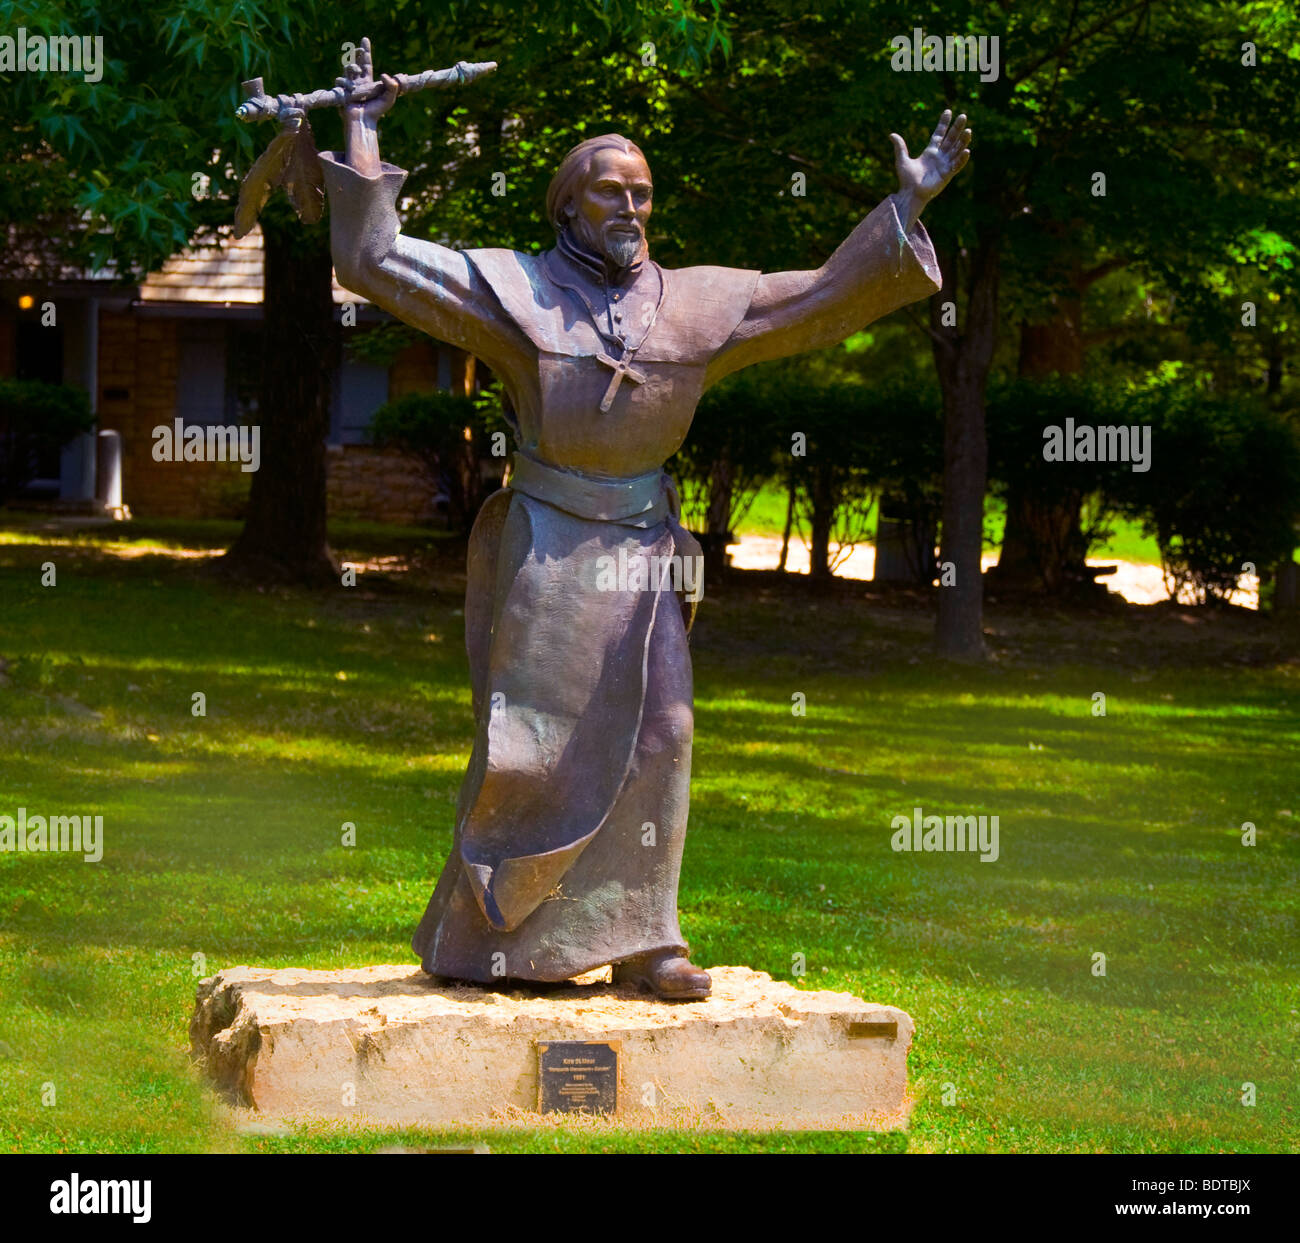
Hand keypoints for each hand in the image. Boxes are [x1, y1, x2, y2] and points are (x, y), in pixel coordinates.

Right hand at [338, 37, 398, 175]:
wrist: (363, 120)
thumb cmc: (377, 111)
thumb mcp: (389, 98)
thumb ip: (392, 86)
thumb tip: (384, 74)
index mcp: (369, 82)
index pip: (367, 63)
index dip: (366, 52)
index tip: (365, 39)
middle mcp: (358, 81)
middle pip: (357, 62)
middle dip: (357, 53)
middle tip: (358, 45)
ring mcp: (349, 85)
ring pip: (348, 68)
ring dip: (352, 67)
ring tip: (356, 71)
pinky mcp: (343, 89)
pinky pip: (341, 79)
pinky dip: (345, 80)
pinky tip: (348, 86)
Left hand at [889, 109, 971, 228]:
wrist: (910, 194)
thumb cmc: (906, 180)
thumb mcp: (902, 160)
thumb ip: (900, 147)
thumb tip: (892, 134)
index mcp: (930, 152)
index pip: (939, 134)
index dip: (944, 123)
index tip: (948, 111)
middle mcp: (939, 157)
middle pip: (951, 139)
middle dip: (957, 128)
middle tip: (963, 117)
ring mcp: (944, 165)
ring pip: (956, 150)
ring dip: (963, 141)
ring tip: (968, 131)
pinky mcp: (947, 175)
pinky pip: (957, 165)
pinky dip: (962, 159)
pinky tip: (967, 151)